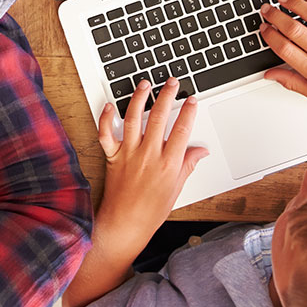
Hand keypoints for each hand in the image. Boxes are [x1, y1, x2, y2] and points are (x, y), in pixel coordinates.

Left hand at [93, 78, 208, 257]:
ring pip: (134, 118)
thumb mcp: (176, 189)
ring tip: (145, 84)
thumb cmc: (150, 212)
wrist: (124, 225)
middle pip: (159, 117)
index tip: (192, 99)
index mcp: (168, 164)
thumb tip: (201, 150)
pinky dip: (105, 118)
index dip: (188, 112)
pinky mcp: (112, 157)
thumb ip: (188, 165)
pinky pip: (106, 134)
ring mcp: (129, 154)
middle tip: (172, 82)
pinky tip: (109, 106)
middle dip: (167, 95)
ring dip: (139, 98)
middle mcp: (148, 155)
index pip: (182, 130)